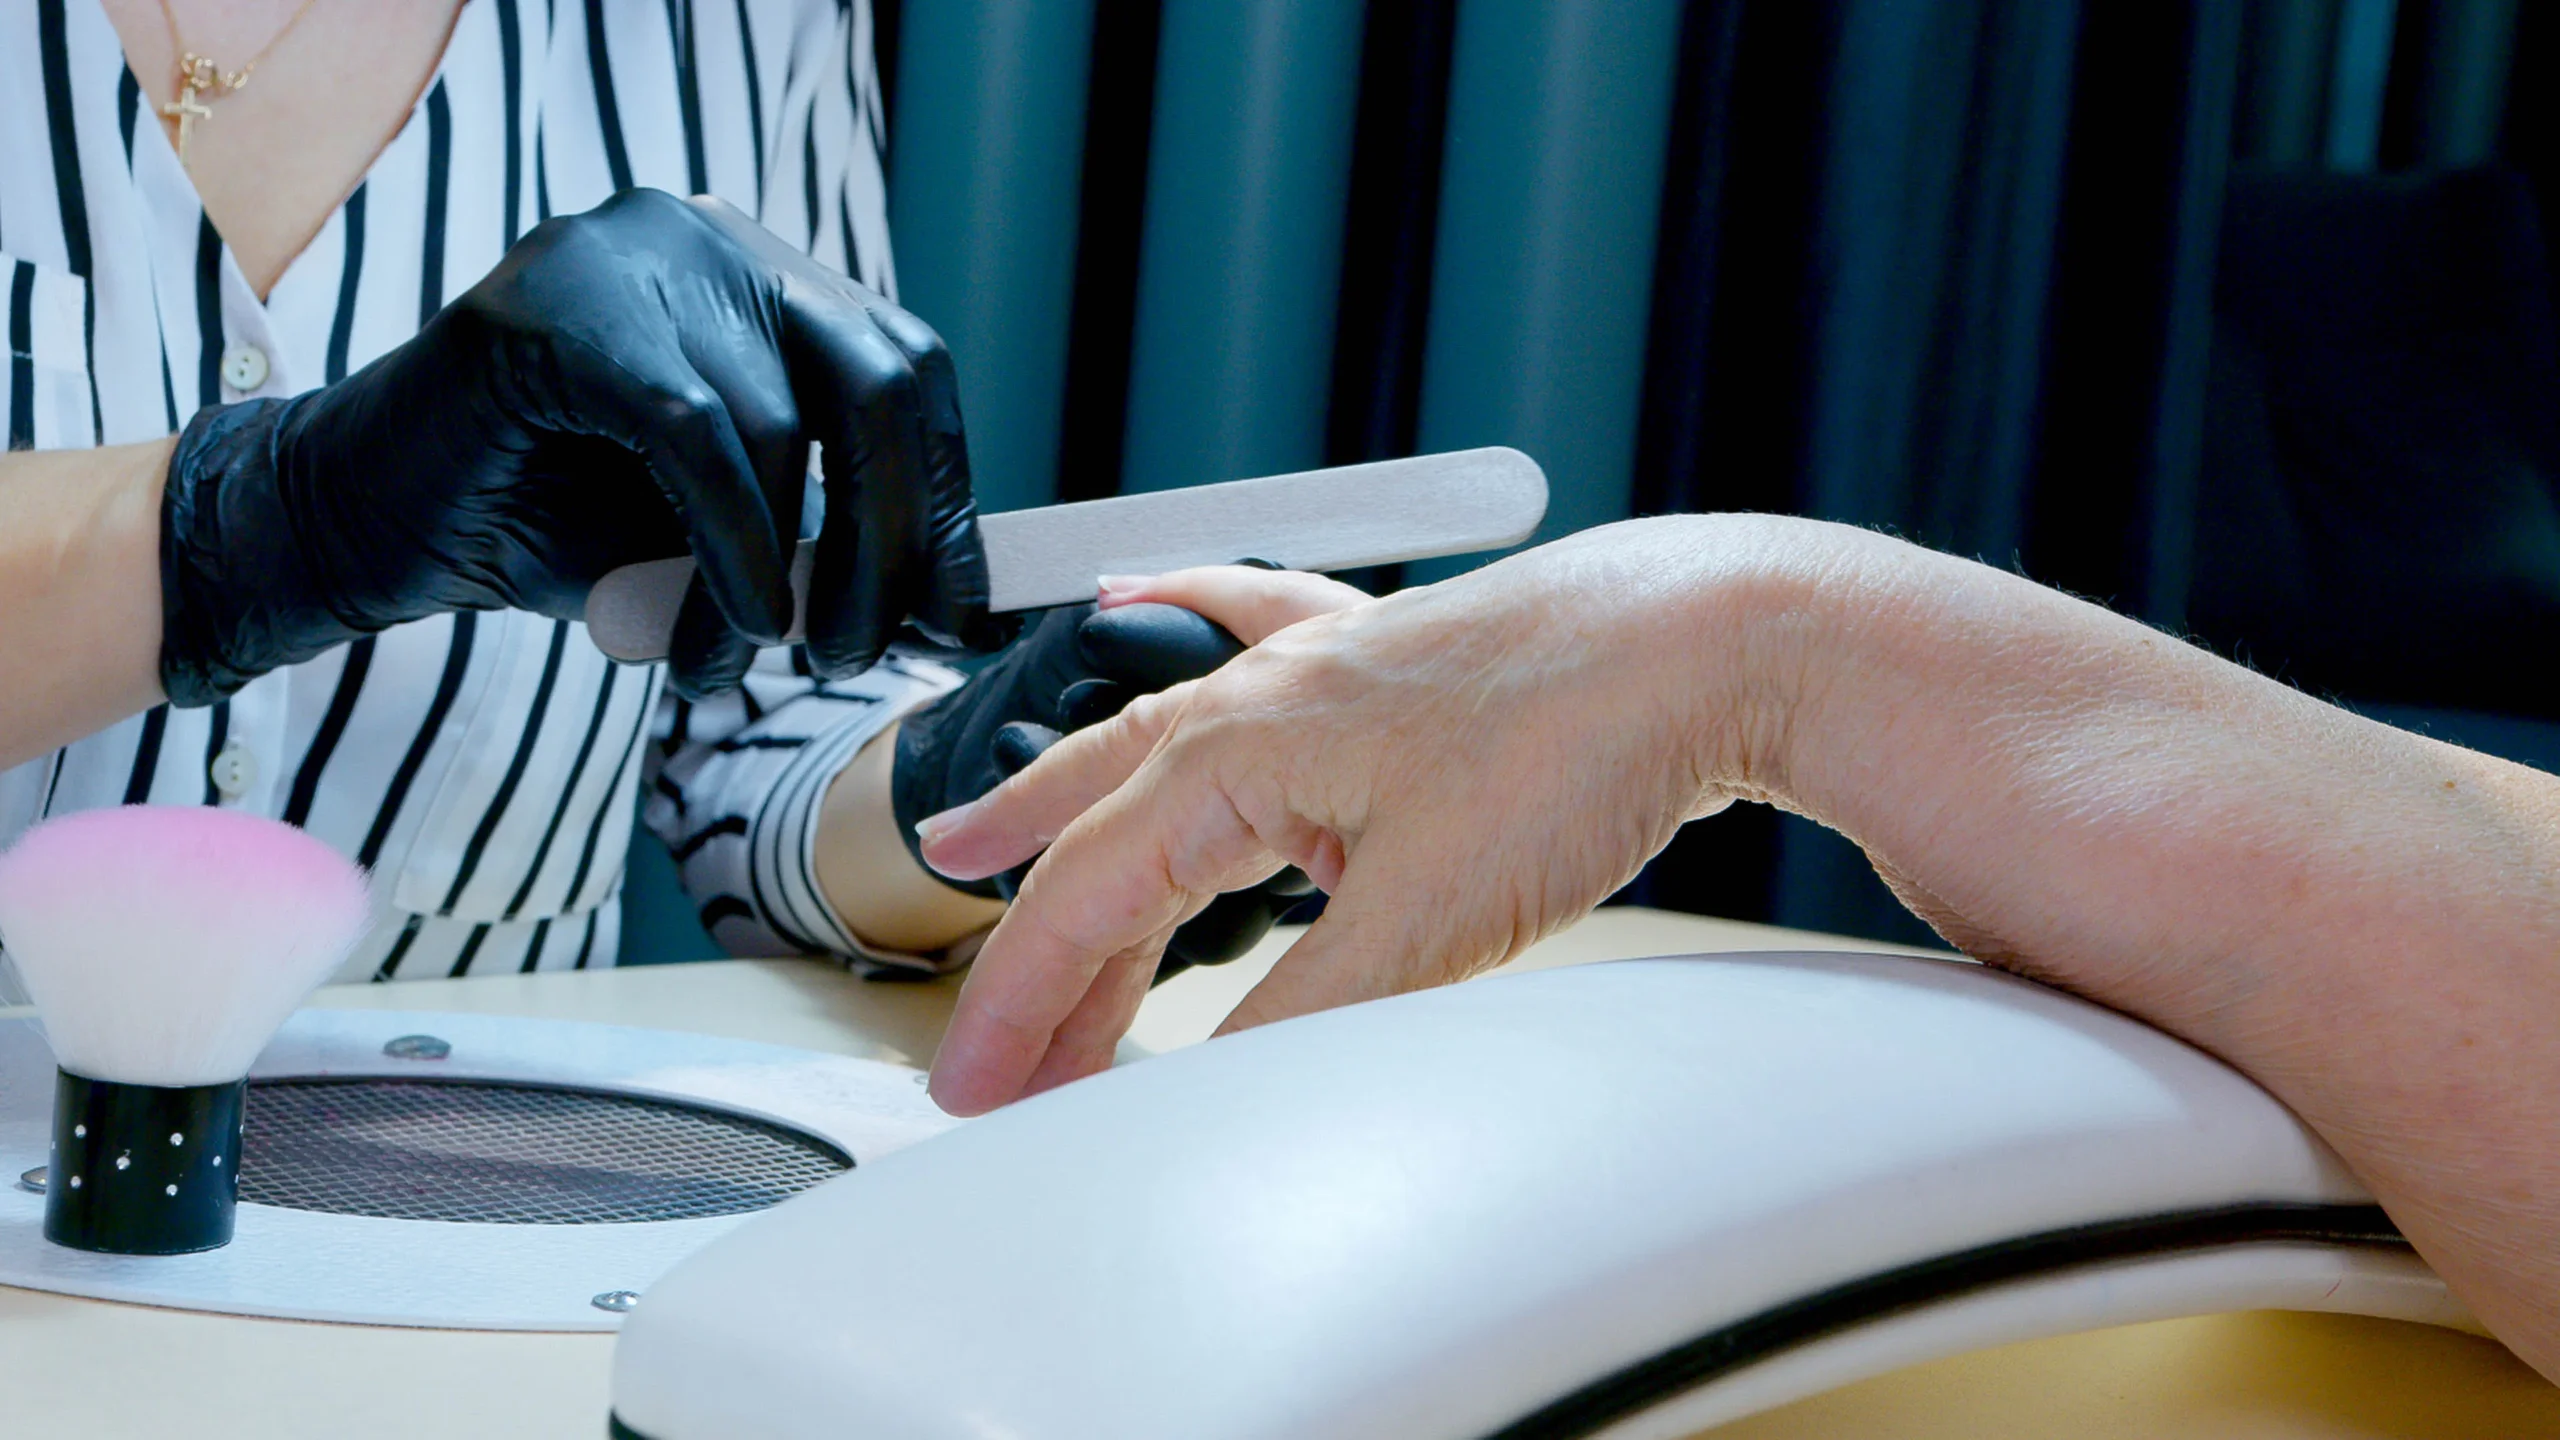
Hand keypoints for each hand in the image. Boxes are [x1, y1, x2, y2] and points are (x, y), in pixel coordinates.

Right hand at [157, 188, 996, 704]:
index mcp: (763, 278)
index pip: (908, 374)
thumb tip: (959, 614)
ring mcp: (632, 254)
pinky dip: (730, 550)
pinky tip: (715, 633)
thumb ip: (828, 545)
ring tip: (748, 660)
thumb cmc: (555, 531)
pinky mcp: (560, 306)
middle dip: (895, 543)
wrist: (366, 523)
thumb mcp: (725, 540)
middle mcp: (710, 238)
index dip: (946, 505)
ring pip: (785, 424)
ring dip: (789, 576)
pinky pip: (697, 434)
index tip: (956, 623)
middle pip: (878, 384)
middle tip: (864, 656)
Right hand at [914, 544, 1741, 1114]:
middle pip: (1104, 835)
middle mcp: (1258, 697)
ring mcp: (1322, 671)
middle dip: (1038, 950)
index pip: (1084, 896)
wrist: (1713, 636)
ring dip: (1072, 813)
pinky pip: (1247, 632)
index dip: (1019, 1004)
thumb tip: (1206, 1090)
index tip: (974, 1085)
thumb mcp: (1426, 918)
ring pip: (1156, 750)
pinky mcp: (1387, 669)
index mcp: (1235, 749)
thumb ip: (1299, 1014)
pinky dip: (1179, 623)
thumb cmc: (1581, 734)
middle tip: (990, 1047)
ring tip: (988, 843)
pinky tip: (1140, 596)